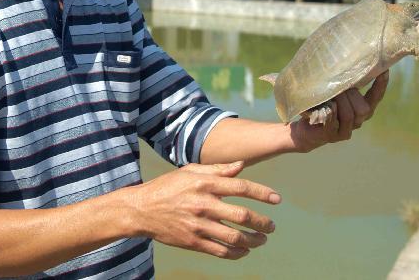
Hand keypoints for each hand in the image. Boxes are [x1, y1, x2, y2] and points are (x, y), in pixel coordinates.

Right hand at [125, 161, 279, 259]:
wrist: (141, 209)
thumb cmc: (167, 187)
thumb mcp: (190, 171)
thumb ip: (218, 169)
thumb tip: (241, 165)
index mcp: (204, 184)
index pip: (241, 187)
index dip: (262, 193)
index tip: (277, 199)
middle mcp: (203, 204)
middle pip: (242, 215)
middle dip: (262, 222)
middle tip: (271, 226)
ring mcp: (198, 225)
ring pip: (234, 237)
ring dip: (253, 240)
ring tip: (261, 239)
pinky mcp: (193, 242)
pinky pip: (221, 251)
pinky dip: (236, 253)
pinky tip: (244, 250)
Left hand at [289, 70, 388, 151]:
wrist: (304, 128)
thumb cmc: (320, 104)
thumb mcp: (334, 91)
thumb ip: (343, 82)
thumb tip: (346, 61)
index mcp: (362, 109)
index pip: (376, 97)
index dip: (381, 85)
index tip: (385, 70)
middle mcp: (357, 121)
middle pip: (363, 109)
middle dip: (351, 95)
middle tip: (338, 87)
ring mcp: (344, 131)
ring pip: (350, 115)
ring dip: (339, 102)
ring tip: (329, 96)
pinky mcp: (330, 136)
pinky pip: (332, 121)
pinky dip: (330, 112)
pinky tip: (325, 107)